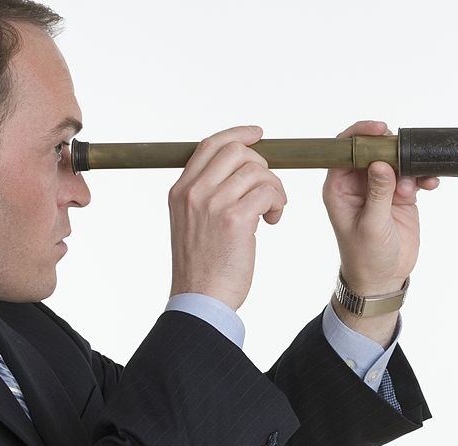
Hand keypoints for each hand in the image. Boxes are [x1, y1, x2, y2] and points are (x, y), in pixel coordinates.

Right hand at [168, 126, 286, 309]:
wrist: (200, 300)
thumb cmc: (202, 268)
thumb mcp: (192, 223)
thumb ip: (205, 196)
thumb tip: (235, 173)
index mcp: (180, 190)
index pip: (210, 144)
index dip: (238, 135)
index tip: (259, 134)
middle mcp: (193, 192)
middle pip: (237, 151)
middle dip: (262, 167)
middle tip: (268, 192)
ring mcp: (212, 203)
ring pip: (257, 171)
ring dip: (274, 188)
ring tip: (271, 211)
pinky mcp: (234, 219)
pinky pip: (267, 192)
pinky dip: (277, 203)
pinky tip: (272, 220)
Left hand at [323, 120, 438, 296]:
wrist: (383, 278)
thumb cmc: (366, 256)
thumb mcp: (372, 226)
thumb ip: (377, 194)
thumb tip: (379, 163)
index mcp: (339, 187)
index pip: (344, 149)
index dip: (361, 134)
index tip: (380, 130)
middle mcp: (358, 183)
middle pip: (373, 149)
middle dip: (391, 149)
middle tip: (407, 156)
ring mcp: (380, 187)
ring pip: (395, 160)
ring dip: (409, 165)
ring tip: (416, 185)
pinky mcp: (399, 195)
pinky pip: (411, 175)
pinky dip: (422, 176)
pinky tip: (430, 183)